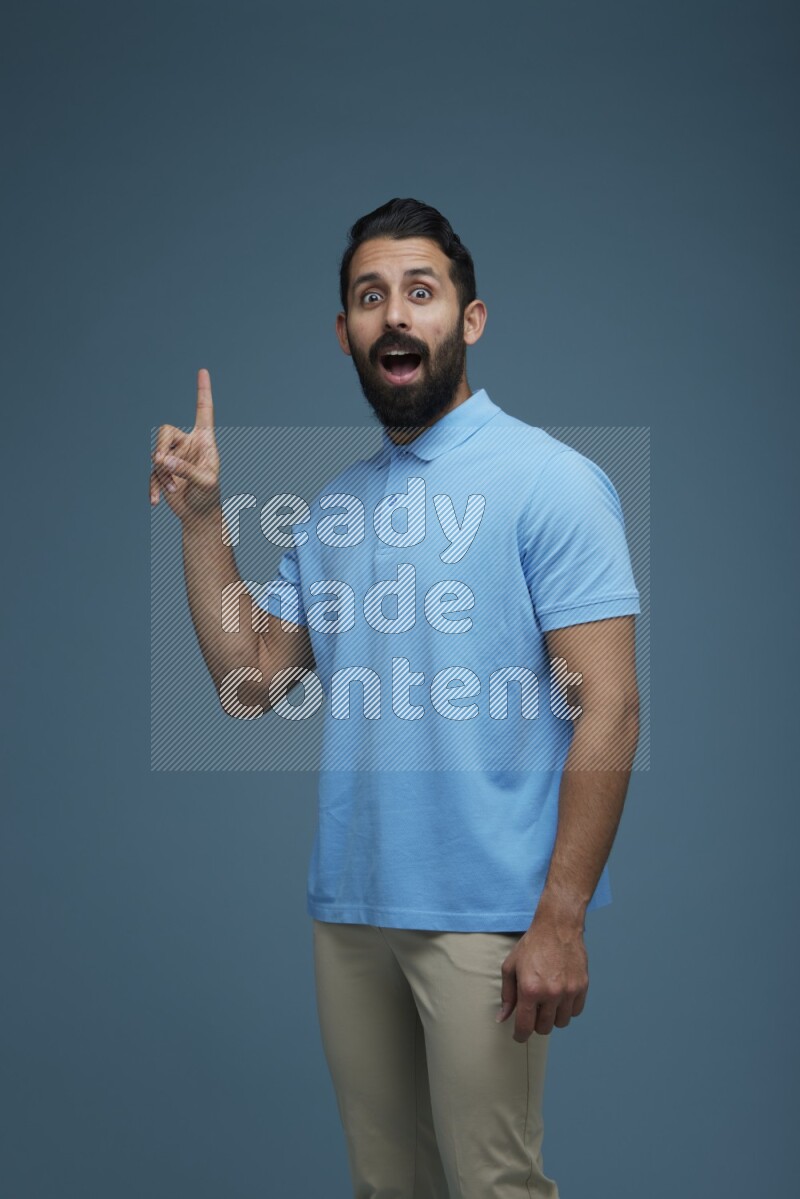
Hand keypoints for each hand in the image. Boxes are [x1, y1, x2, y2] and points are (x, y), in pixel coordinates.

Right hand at [150, 368, 220, 521]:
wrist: (200, 515)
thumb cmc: (209, 496)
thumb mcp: (206, 483)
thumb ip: (187, 469)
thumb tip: (163, 460)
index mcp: (204, 441)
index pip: (203, 411)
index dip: (203, 392)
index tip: (203, 371)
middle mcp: (188, 444)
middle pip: (165, 431)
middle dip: (161, 447)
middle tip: (163, 464)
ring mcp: (173, 457)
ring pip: (156, 453)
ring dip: (162, 473)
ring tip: (173, 489)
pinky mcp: (163, 471)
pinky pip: (151, 473)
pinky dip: (153, 486)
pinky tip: (156, 502)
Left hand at [496, 916, 588, 1041]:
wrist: (557, 926)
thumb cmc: (532, 945)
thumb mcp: (511, 967)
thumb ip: (507, 995)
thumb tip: (503, 1018)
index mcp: (529, 989)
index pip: (525, 1026)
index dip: (520, 1035)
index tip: (519, 1036)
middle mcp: (550, 993)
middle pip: (544, 1028)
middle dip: (536, 1024)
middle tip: (533, 1010)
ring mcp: (568, 991)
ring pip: (561, 1022)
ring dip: (552, 1017)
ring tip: (547, 1002)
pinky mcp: (582, 987)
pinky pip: (575, 1012)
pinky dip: (567, 1009)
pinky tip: (560, 997)